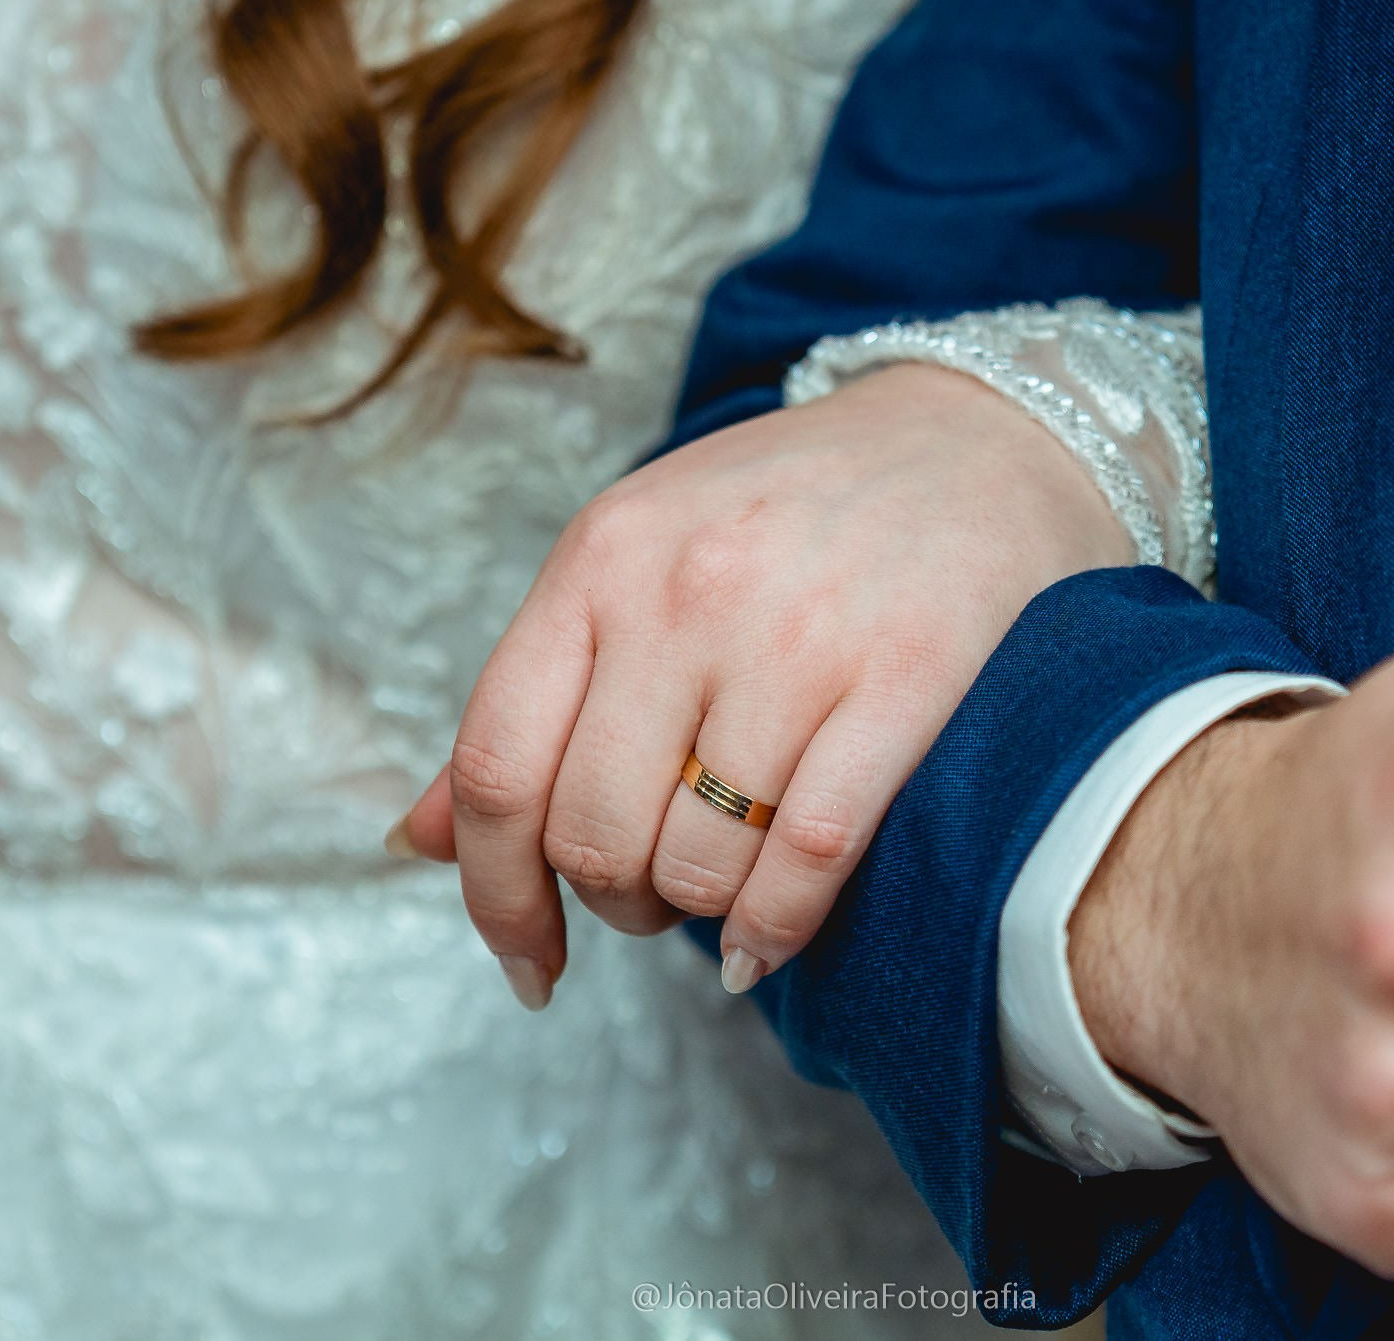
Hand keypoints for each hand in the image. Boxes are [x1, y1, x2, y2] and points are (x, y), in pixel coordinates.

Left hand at [396, 364, 1132, 1007]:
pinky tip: (772, 940)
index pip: (497, 765)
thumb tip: (414, 838)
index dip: (492, 894)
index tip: (526, 958)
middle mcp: (685, 591)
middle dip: (613, 905)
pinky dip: (778, 928)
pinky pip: (808, 854)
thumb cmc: (792, 513)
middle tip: (654, 902)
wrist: (979, 435)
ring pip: (700, 861)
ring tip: (726, 894)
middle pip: (593, 832)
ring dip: (702, 916)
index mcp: (599, 558)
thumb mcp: (634, 562)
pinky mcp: (907, 675)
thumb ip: (534, 697)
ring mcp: (797, 632)